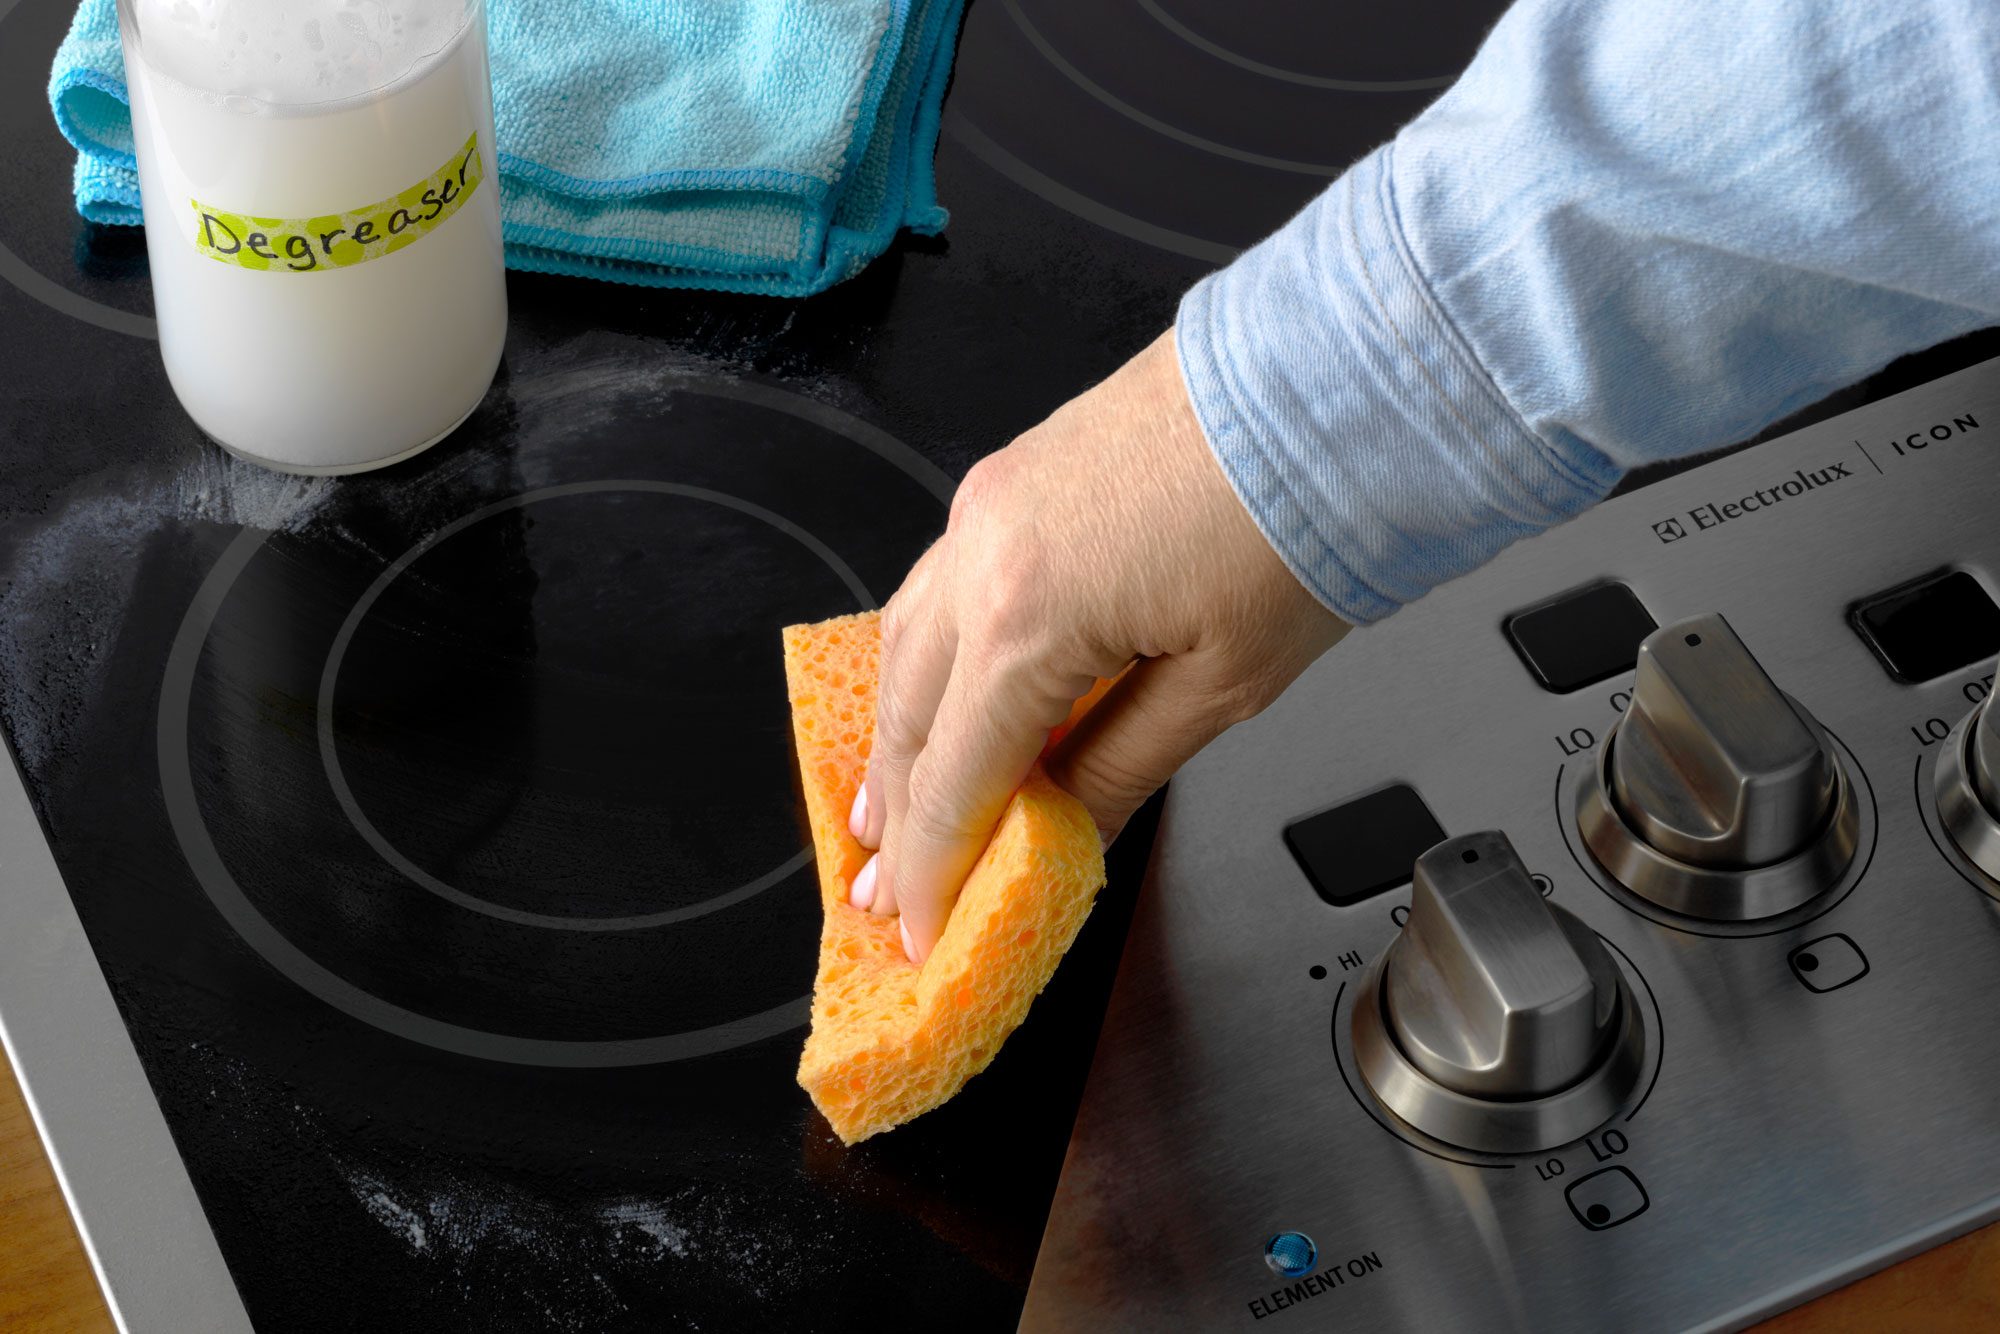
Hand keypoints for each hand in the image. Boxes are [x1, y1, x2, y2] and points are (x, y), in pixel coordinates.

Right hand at [848, 328, 1349, 962]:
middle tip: (888, 888)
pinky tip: (933, 696)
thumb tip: (1066, 829)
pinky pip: (934, 586)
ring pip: (905, 645)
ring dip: (896, 736)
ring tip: (886, 808)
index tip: (922, 926)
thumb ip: (1119, 770)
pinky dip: (923, 661)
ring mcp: (987, 506)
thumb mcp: (1221, 687)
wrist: (1332, 379)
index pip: (953, 779)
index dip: (934, 869)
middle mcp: (983, 553)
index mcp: (1028, 618)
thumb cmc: (1297, 515)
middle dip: (895, 814)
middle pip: (908, 716)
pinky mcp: (1009, 477)